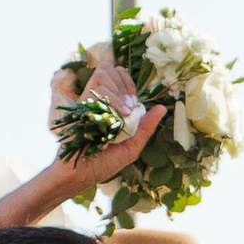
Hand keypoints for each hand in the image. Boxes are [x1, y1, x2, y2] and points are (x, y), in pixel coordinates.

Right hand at [48, 54, 166, 195]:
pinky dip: (114, 97)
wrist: (81, 173)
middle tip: (130, 108)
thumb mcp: (132, 147)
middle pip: (113, 70)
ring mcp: (89, 101)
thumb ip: (146, 127)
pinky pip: (99, 88)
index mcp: (111, 106)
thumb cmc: (104, 164)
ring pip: (105, 74)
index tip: (135, 104)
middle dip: (125, 85)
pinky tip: (121, 113)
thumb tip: (163, 108)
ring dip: (120, 92)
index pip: (121, 76)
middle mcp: (99, 100)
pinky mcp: (81, 104)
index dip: (130, 84)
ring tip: (125, 113)